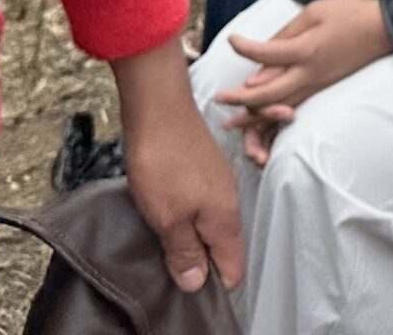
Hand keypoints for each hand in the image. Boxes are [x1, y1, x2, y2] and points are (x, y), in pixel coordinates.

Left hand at [113, 41, 244, 292]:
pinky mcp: (203, 168)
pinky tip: (162, 210)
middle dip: (198, 262)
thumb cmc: (163, 161)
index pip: (233, 268)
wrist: (159, 107)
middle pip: (221, 248)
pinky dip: (184, 215)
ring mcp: (217, 182)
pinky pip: (200, 205)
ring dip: (188, 237)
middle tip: (166, 264)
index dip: (212, 285)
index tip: (185, 287)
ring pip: (209, 225)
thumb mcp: (168, 218)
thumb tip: (197, 284)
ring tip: (160, 238)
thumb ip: (185, 252)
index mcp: (225, 219)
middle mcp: (228, 201)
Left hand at [213, 0, 392, 163]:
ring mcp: (315, 84)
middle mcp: (308, 73)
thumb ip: (286, 32)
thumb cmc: (349, 14)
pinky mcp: (321, 88)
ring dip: (252, 115)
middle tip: (218, 99)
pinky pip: (292, 105)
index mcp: (305, 50)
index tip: (231, 40)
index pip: (266, 53)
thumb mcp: (315, 12)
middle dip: (240, 100)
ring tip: (231, 122)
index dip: (244, 48)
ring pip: (278, 106)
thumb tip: (263, 51)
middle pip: (267, 94)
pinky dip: (272, 114)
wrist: (383, 31)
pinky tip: (261, 117)